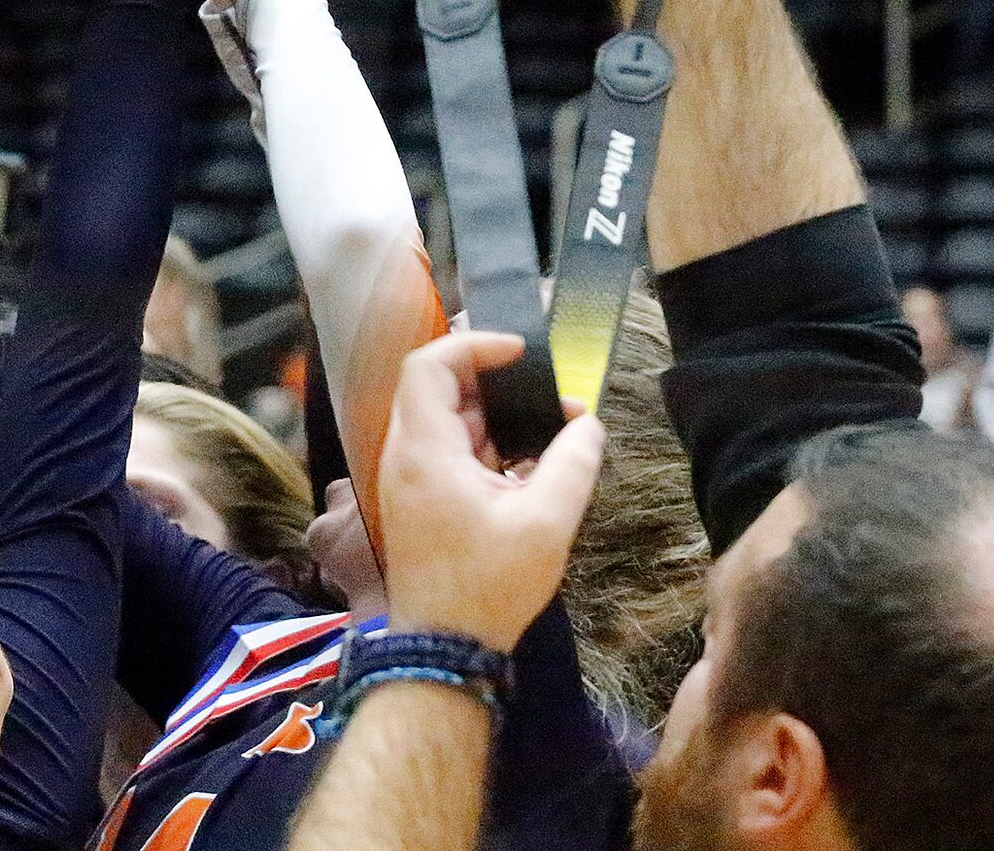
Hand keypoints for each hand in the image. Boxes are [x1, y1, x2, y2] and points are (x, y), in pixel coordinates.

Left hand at [376, 331, 602, 651]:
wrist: (444, 647)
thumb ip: (571, 464)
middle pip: (436, 387)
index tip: (520, 352)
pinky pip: (448, 451)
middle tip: (541, 383)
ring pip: (445, 420)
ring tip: (549, 423)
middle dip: (491, 377)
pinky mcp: (420, 501)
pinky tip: (528, 462)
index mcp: (424, 450)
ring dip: (493, 414)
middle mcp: (405, 456)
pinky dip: (484, 445)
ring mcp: (409, 479)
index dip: (472, 346)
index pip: (428, 365)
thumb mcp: (546, 523)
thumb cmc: (488, 587)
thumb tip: (587, 424)